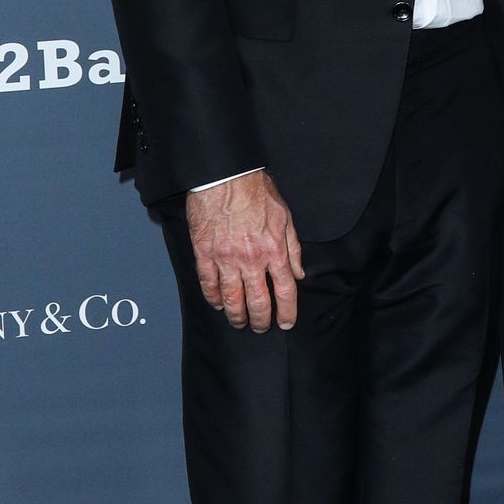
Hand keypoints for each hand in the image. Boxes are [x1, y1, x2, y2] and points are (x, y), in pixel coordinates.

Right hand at [185, 171, 303, 331]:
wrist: (225, 176)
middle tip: (260, 327)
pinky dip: (212, 297)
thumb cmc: (255, 190)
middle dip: (260, 320)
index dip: (287, 312)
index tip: (285, 322)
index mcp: (274, 249)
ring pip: (232, 299)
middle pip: (258, 301)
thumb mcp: (285, 216)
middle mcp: (251, 259)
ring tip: (239, 322)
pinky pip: (208, 283)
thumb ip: (293, 248)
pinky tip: (217, 303)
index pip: (285, 291)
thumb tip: (298, 273)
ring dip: (236, 315)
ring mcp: (226, 258)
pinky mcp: (204, 253)